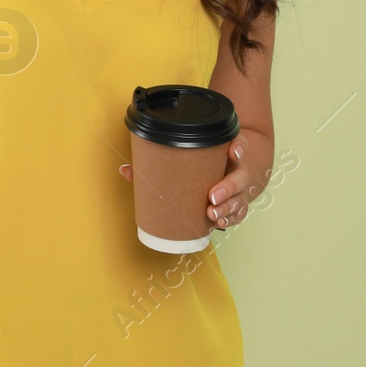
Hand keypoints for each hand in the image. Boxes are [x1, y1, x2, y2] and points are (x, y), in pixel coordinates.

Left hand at [118, 139, 250, 230]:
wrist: (227, 169)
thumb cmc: (200, 162)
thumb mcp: (185, 156)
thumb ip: (157, 161)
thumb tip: (125, 170)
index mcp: (225, 152)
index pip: (238, 144)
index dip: (238, 147)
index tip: (234, 152)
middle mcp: (235, 170)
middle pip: (239, 177)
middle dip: (228, 188)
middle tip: (212, 197)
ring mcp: (239, 189)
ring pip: (240, 198)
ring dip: (228, 208)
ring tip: (212, 215)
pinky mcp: (237, 204)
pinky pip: (239, 213)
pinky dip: (231, 218)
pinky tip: (218, 222)